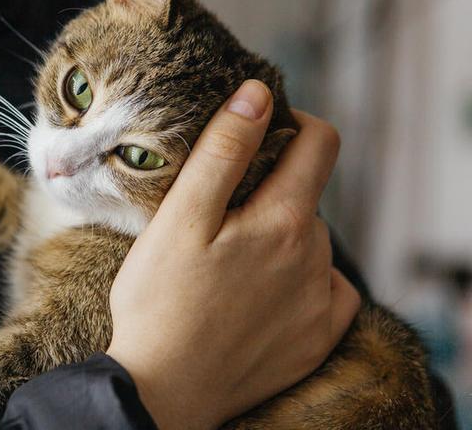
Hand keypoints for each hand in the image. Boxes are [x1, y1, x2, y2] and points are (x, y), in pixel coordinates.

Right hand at [106, 80, 360, 429]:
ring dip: (278, 236)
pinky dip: (299, 280)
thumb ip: (222, 151)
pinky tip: (259, 294)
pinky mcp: (318, 337)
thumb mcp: (179, 217)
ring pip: (308, 242)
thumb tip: (257, 94)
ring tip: (225, 261)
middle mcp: (315, 258)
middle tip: (217, 213)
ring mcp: (320, 302)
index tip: (258, 132)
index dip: (292, 123)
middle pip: (306, 195)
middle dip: (270, 189)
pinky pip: (325, 289)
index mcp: (284, 220)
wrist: (164, 390)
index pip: (320, 142)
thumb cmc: (159, 301)